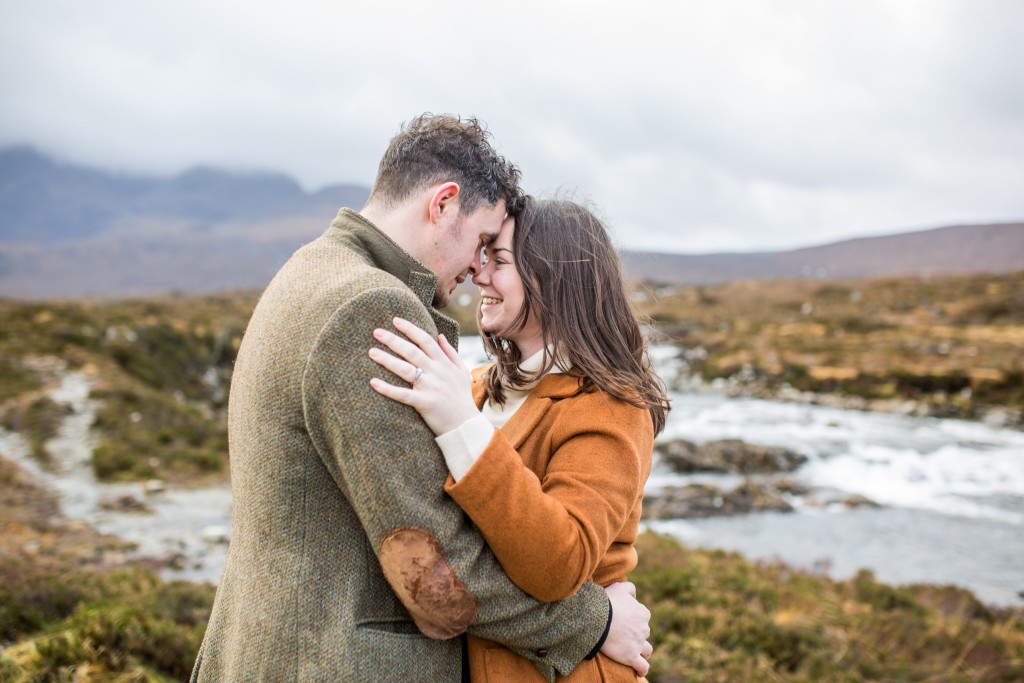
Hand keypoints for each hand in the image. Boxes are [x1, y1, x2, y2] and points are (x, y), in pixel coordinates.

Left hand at [368, 317, 480, 435]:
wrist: (465, 425)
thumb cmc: (461, 397)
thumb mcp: (461, 372)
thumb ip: (450, 353)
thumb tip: (439, 335)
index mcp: (444, 363)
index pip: (425, 340)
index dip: (410, 328)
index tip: (395, 320)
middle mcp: (437, 372)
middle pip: (412, 352)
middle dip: (393, 340)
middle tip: (376, 332)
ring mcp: (430, 388)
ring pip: (406, 370)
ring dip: (387, 360)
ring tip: (371, 352)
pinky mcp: (424, 403)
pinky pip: (403, 394)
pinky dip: (388, 389)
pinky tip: (373, 382)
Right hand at [602, 581, 652, 676]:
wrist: (597, 617)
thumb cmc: (607, 601)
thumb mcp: (619, 587)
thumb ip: (630, 588)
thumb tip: (635, 595)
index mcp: (643, 613)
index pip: (643, 618)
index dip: (634, 620)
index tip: (624, 621)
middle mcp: (644, 629)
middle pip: (644, 634)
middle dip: (636, 635)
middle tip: (622, 635)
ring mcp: (638, 644)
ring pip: (646, 650)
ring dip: (642, 651)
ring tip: (632, 651)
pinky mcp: (631, 657)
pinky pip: (642, 666)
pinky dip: (642, 669)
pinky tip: (638, 670)